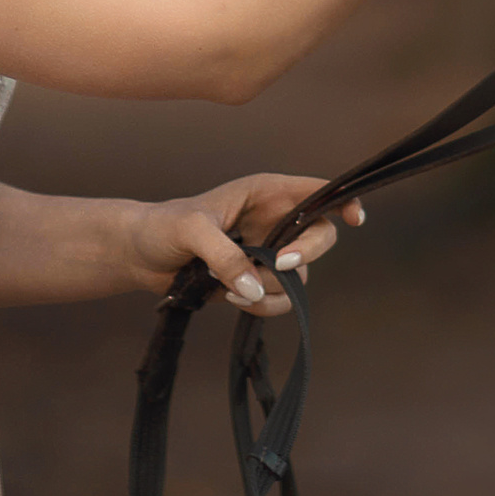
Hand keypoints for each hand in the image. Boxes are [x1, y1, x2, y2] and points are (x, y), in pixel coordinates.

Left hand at [119, 173, 365, 315]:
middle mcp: (274, 220)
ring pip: (299, 276)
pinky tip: (231, 297)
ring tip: (232, 288)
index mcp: (265, 192)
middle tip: (280, 264)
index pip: (317, 191)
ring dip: (272, 288)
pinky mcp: (257, 279)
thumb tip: (254, 285)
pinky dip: (263, 305)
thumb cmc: (163, 227)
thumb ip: (224, 255)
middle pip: (320, 236)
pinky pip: (280, 298)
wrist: (139, 256)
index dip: (341, 201)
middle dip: (306, 254)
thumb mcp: (191, 231)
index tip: (354, 219)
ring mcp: (268, 252)